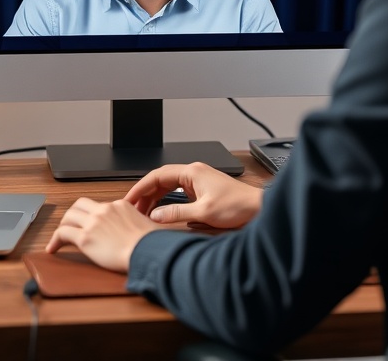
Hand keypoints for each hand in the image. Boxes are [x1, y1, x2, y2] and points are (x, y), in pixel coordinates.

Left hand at [45, 197, 160, 271]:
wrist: (148, 250)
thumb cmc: (152, 243)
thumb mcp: (149, 225)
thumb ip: (140, 223)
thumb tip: (142, 230)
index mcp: (120, 206)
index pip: (100, 206)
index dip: (92, 215)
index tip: (90, 223)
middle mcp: (104, 210)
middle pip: (80, 204)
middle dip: (73, 214)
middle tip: (70, 225)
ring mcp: (93, 222)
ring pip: (69, 216)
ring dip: (63, 225)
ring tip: (60, 237)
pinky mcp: (85, 238)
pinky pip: (63, 233)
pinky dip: (55, 240)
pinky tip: (53, 248)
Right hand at [125, 162, 263, 228]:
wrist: (258, 208)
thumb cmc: (237, 206)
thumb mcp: (204, 213)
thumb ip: (176, 214)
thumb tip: (155, 216)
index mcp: (192, 172)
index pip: (158, 176)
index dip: (141, 188)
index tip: (129, 199)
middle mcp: (194, 173)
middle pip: (161, 180)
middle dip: (146, 194)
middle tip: (133, 208)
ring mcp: (198, 181)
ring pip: (169, 186)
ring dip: (156, 198)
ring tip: (144, 212)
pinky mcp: (203, 190)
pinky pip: (178, 192)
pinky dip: (167, 200)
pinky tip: (162, 211)